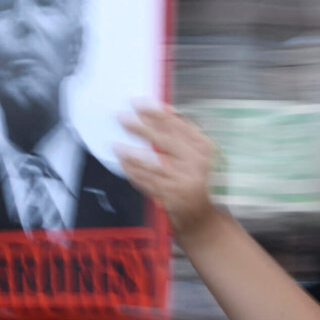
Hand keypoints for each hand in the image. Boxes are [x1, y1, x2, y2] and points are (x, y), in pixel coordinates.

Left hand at [116, 103, 216, 234]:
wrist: (202, 217)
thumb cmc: (196, 181)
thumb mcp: (196, 155)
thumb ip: (181, 135)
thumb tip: (160, 111)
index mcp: (203, 147)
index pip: (177, 125)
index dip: (156, 113)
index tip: (138, 103)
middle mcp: (196, 162)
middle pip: (164, 140)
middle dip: (140, 127)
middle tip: (122, 118)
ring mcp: (184, 180)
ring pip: (153, 162)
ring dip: (132, 153)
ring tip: (117, 145)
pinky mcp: (172, 196)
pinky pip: (147, 181)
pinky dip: (133, 172)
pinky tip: (123, 164)